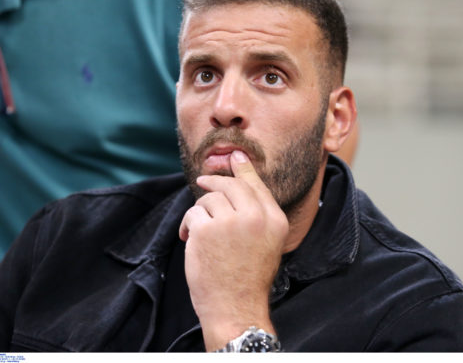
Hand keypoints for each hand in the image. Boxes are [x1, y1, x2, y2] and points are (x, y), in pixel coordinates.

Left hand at [179, 150, 288, 350]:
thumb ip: (257, 214)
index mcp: (275, 220)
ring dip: (200, 212)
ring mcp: (231, 222)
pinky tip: (190, 240)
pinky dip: (187, 225)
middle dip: (214, 180)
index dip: (243, 168)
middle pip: (231, 184)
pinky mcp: (206, 230)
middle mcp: (256, 217)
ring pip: (209, 198)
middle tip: (202, 180)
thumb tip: (239, 181)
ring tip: (199, 232)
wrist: (235, 307)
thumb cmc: (249, 277)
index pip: (256, 185)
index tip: (235, 155)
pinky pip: (193, 213)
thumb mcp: (266, 242)